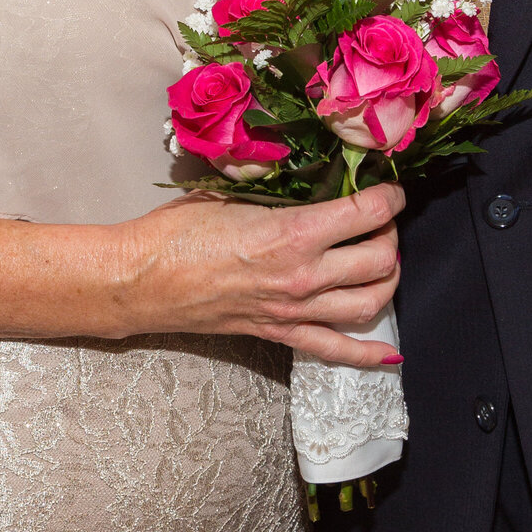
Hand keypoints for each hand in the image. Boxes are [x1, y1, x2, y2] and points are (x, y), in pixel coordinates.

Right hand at [123, 184, 403, 365]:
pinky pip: (335, 349)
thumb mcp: (233, 195)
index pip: (367, 212)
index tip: (390, 189)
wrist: (140, 278)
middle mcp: (302, 275)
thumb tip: (309, 178)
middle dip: (390, 235)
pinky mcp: (278, 333)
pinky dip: (367, 353)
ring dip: (387, 281)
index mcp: (293, 233)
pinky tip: (388, 352)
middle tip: (381, 221)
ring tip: (381, 261)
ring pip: (369, 303)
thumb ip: (279, 192)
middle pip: (380, 260)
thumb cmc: (177, 231)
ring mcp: (293, 309)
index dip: (390, 196)